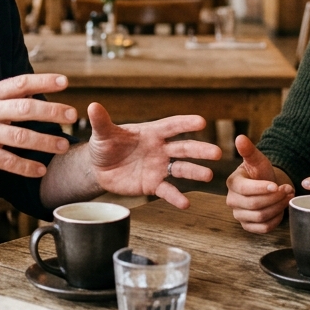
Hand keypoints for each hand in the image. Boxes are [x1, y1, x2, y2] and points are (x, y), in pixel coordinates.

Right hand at [0, 74, 77, 176]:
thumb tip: (30, 91)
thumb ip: (0, 97)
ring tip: (63, 145)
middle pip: (25, 108)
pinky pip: (6, 161)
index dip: (43, 81)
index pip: (20, 83)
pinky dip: (25, 166)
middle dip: (51, 111)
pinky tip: (40, 169)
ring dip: (44, 141)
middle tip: (72, 115)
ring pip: (19, 136)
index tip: (65, 81)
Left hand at [85, 102, 217, 208]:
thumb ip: (101, 122)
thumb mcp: (102, 134)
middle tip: (217, 153)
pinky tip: (186, 204)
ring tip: (209, 176)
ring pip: (181, 169)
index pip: (171, 126)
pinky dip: (176, 197)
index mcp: (151, 133)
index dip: (185, 124)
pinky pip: (167, 190)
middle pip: (183, 148)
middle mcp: (160, 149)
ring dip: (195, 172)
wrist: (99, 169)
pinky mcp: (153, 185)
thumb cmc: (104, 146)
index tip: (201, 122)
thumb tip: (92, 106)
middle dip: (200, 150)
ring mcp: (158, 167)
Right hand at [225, 135, 293, 232]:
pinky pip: (263, 228)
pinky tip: (281, 209)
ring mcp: (239, 215)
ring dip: (278, 207)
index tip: (277, 185)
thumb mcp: (258, 160)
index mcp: (232, 183)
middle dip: (275, 197)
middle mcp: (232, 200)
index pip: (244, 189)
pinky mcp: (248, 226)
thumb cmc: (261, 173)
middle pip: (254, 204)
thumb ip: (249, 150)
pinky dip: (275, 220)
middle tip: (288, 190)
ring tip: (287, 197)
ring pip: (260, 216)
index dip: (261, 189)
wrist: (266, 186)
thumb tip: (240, 138)